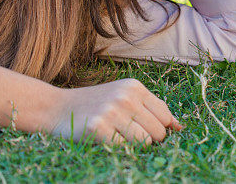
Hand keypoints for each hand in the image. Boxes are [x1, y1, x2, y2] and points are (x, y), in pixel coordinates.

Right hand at [47, 78, 182, 143]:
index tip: (144, 130)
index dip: (159, 129)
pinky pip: (123, 148)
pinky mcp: (97, 128)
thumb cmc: (96, 105)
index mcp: (135, 87)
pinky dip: (116, 149)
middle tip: (127, 135)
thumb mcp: (126, 98)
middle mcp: (125, 96)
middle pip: (158, 132)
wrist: (55, 108)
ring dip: (133, 146)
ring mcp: (112, 111)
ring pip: (144, 142)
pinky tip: (103, 139)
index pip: (165, 116)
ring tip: (117, 136)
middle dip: (148, 140)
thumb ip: (153, 109)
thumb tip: (180, 128)